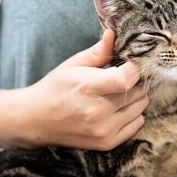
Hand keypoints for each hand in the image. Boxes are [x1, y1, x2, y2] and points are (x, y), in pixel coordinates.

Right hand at [0, 29, 148, 150]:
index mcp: (88, 88)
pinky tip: (119, 108)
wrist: (36, 120)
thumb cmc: (56, 88)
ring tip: (119, 92)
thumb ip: (98, 51)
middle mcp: (97, 112)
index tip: (131, 64)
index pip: (127, 78)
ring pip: (141, 108)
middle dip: (136, 82)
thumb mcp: (73, 64)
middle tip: (125, 77)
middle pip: (138, 93)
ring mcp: (103, 130)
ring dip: (136, 98)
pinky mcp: (107, 143)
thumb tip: (114, 33)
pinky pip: (137, 124)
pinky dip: (133, 114)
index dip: (135, 68)